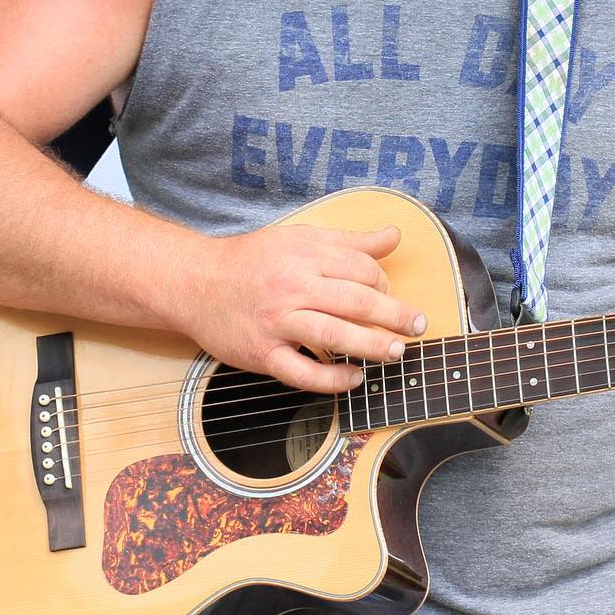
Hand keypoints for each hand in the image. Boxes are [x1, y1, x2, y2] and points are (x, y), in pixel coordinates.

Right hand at [189, 223, 424, 393]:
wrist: (194, 282)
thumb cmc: (252, 259)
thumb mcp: (300, 237)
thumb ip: (350, 240)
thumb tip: (394, 235)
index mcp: (305, 256)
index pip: (360, 270)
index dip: (385, 283)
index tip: (391, 294)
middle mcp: (293, 287)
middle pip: (356, 302)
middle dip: (395, 316)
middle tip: (419, 326)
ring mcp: (277, 323)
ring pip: (334, 337)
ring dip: (372, 347)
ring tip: (397, 353)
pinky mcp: (262, 354)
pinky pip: (303, 373)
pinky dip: (333, 380)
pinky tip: (354, 379)